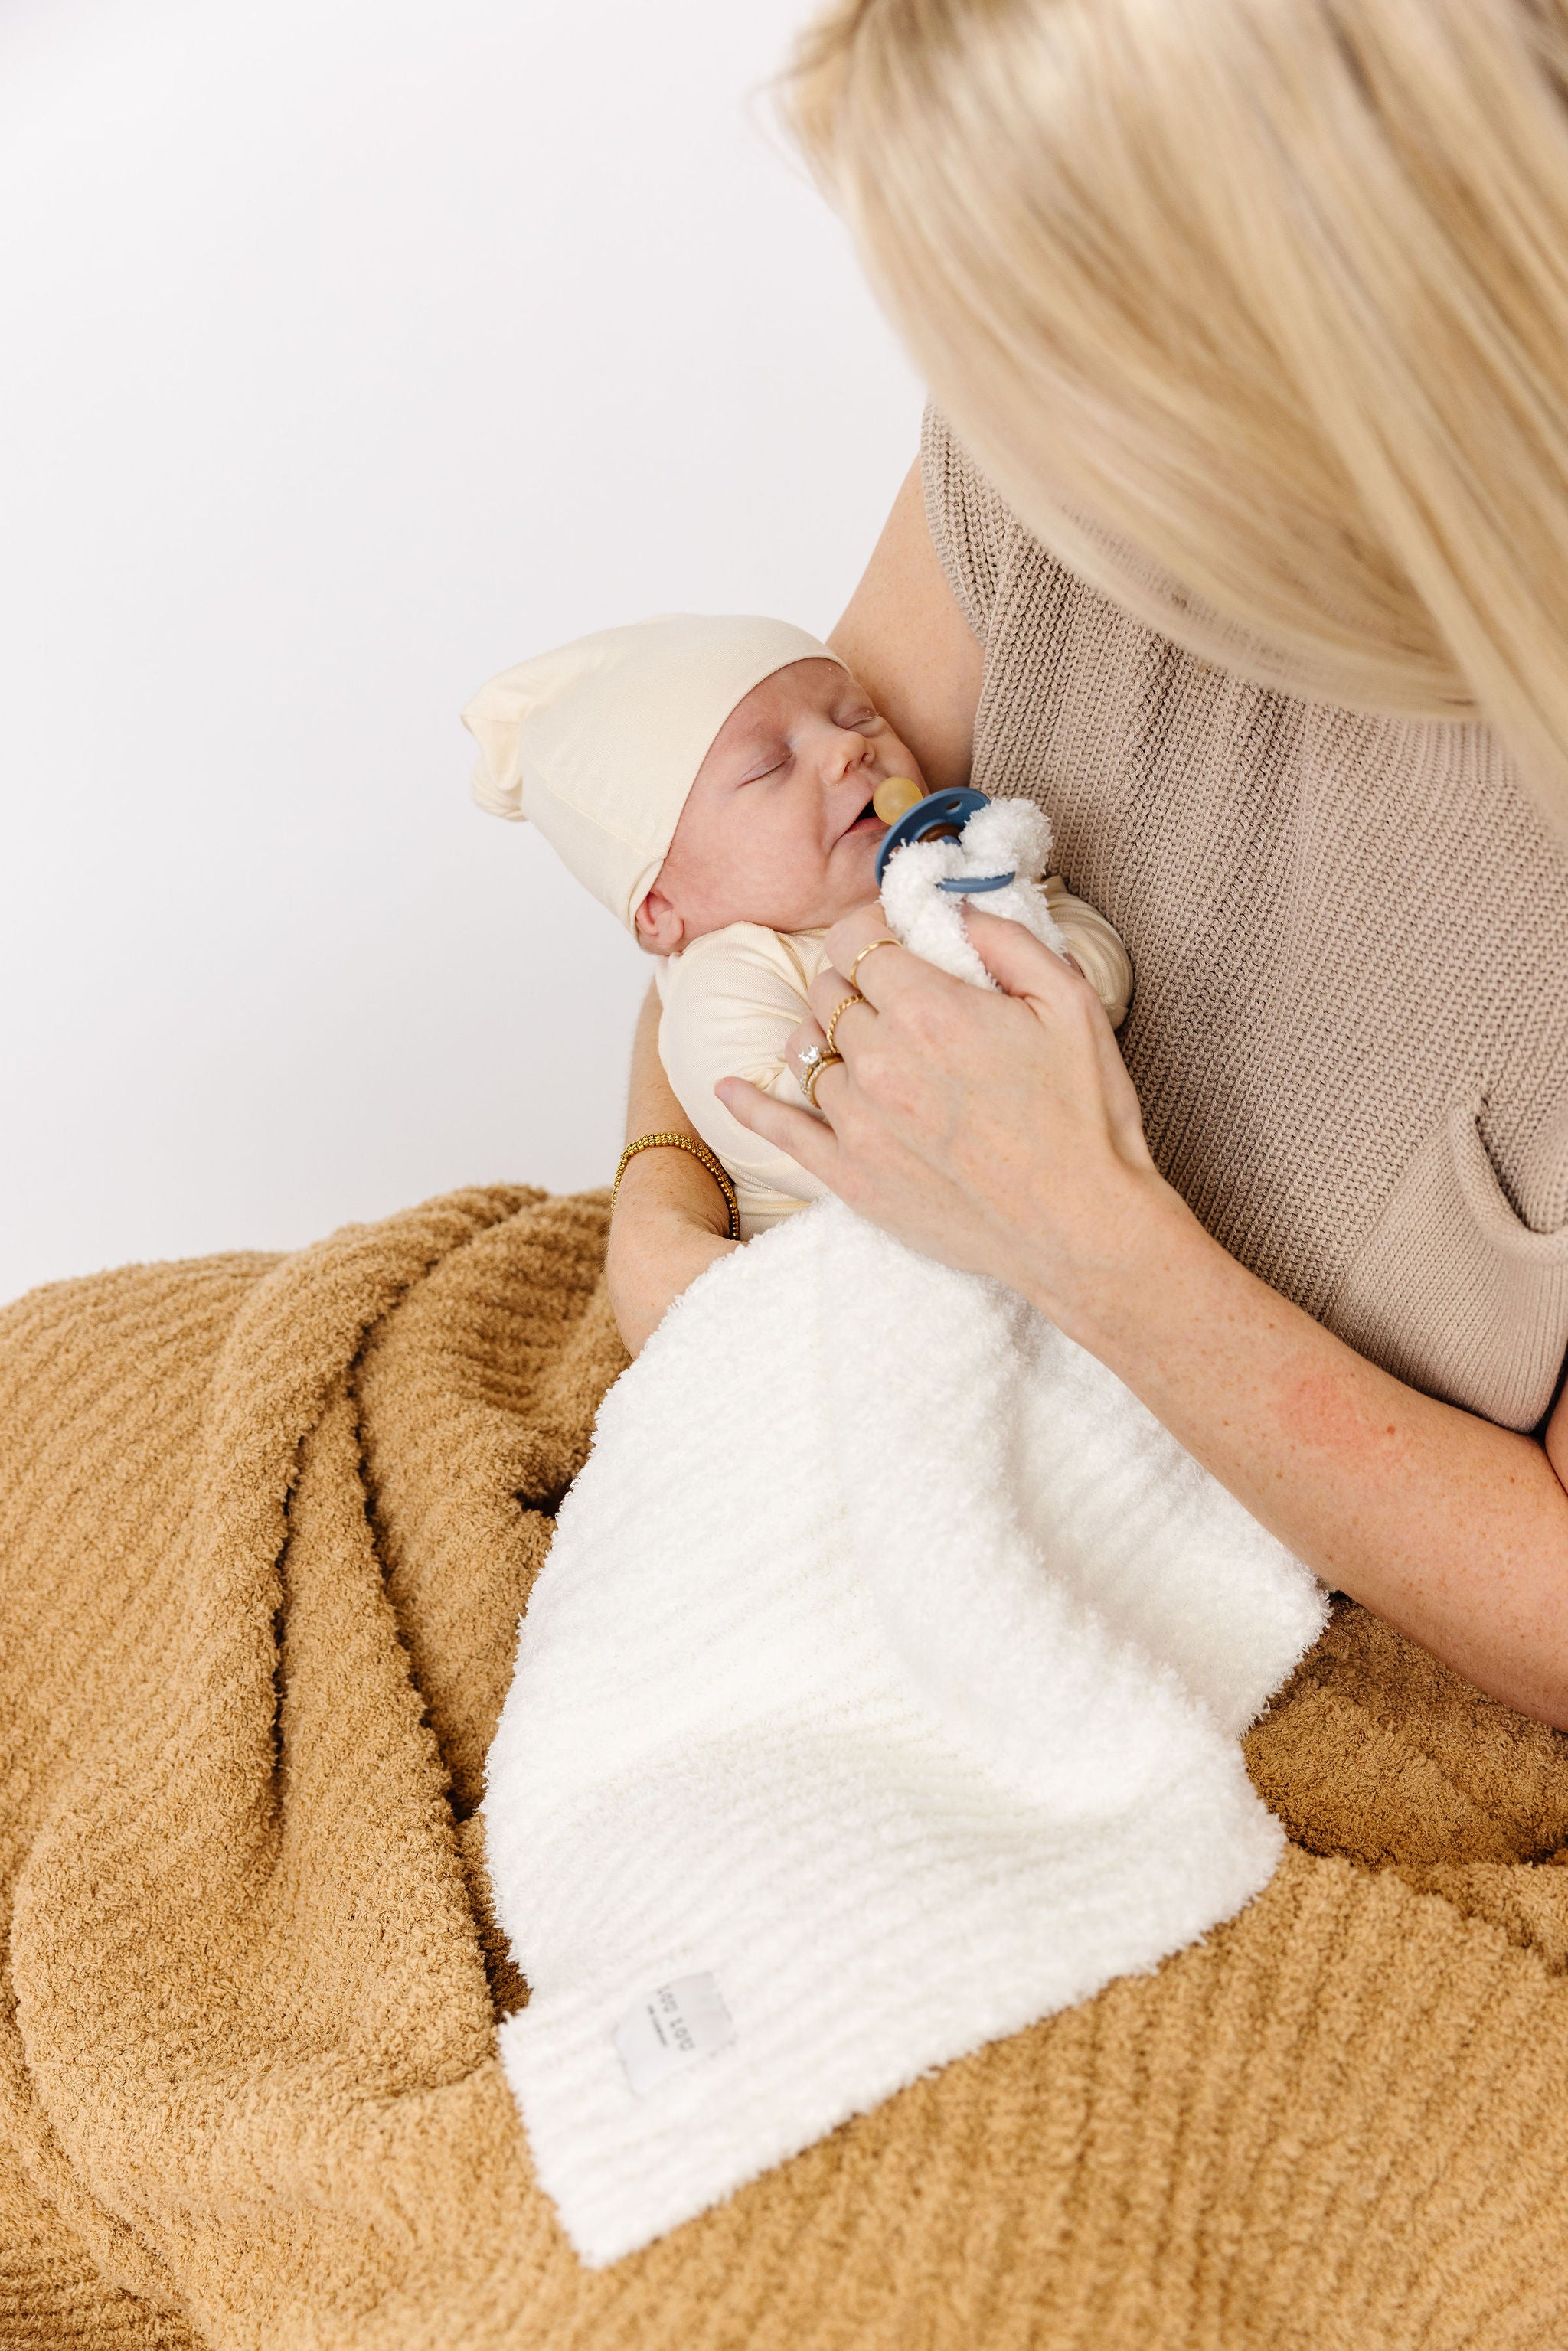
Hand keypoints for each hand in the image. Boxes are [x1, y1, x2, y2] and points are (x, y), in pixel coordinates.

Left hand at [715, 903, 1185, 1336]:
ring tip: (861, 1041)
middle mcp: (879, 1060)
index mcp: (928, 1008)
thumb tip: (954, 904)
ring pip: (807, 1051)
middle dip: (852, 978)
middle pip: (828, 990)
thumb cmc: (1085, 1116)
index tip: (889, 933)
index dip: (873, 927)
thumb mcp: (1070, 1002)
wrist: (1081, 1228)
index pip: (860, 938)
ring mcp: (857, 1121)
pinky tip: (727, 1087)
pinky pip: (778, 1127)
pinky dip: (748, 1102)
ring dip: (829, 1036)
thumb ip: (1006, 939)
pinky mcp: (849, 1175)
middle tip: (887, 989)